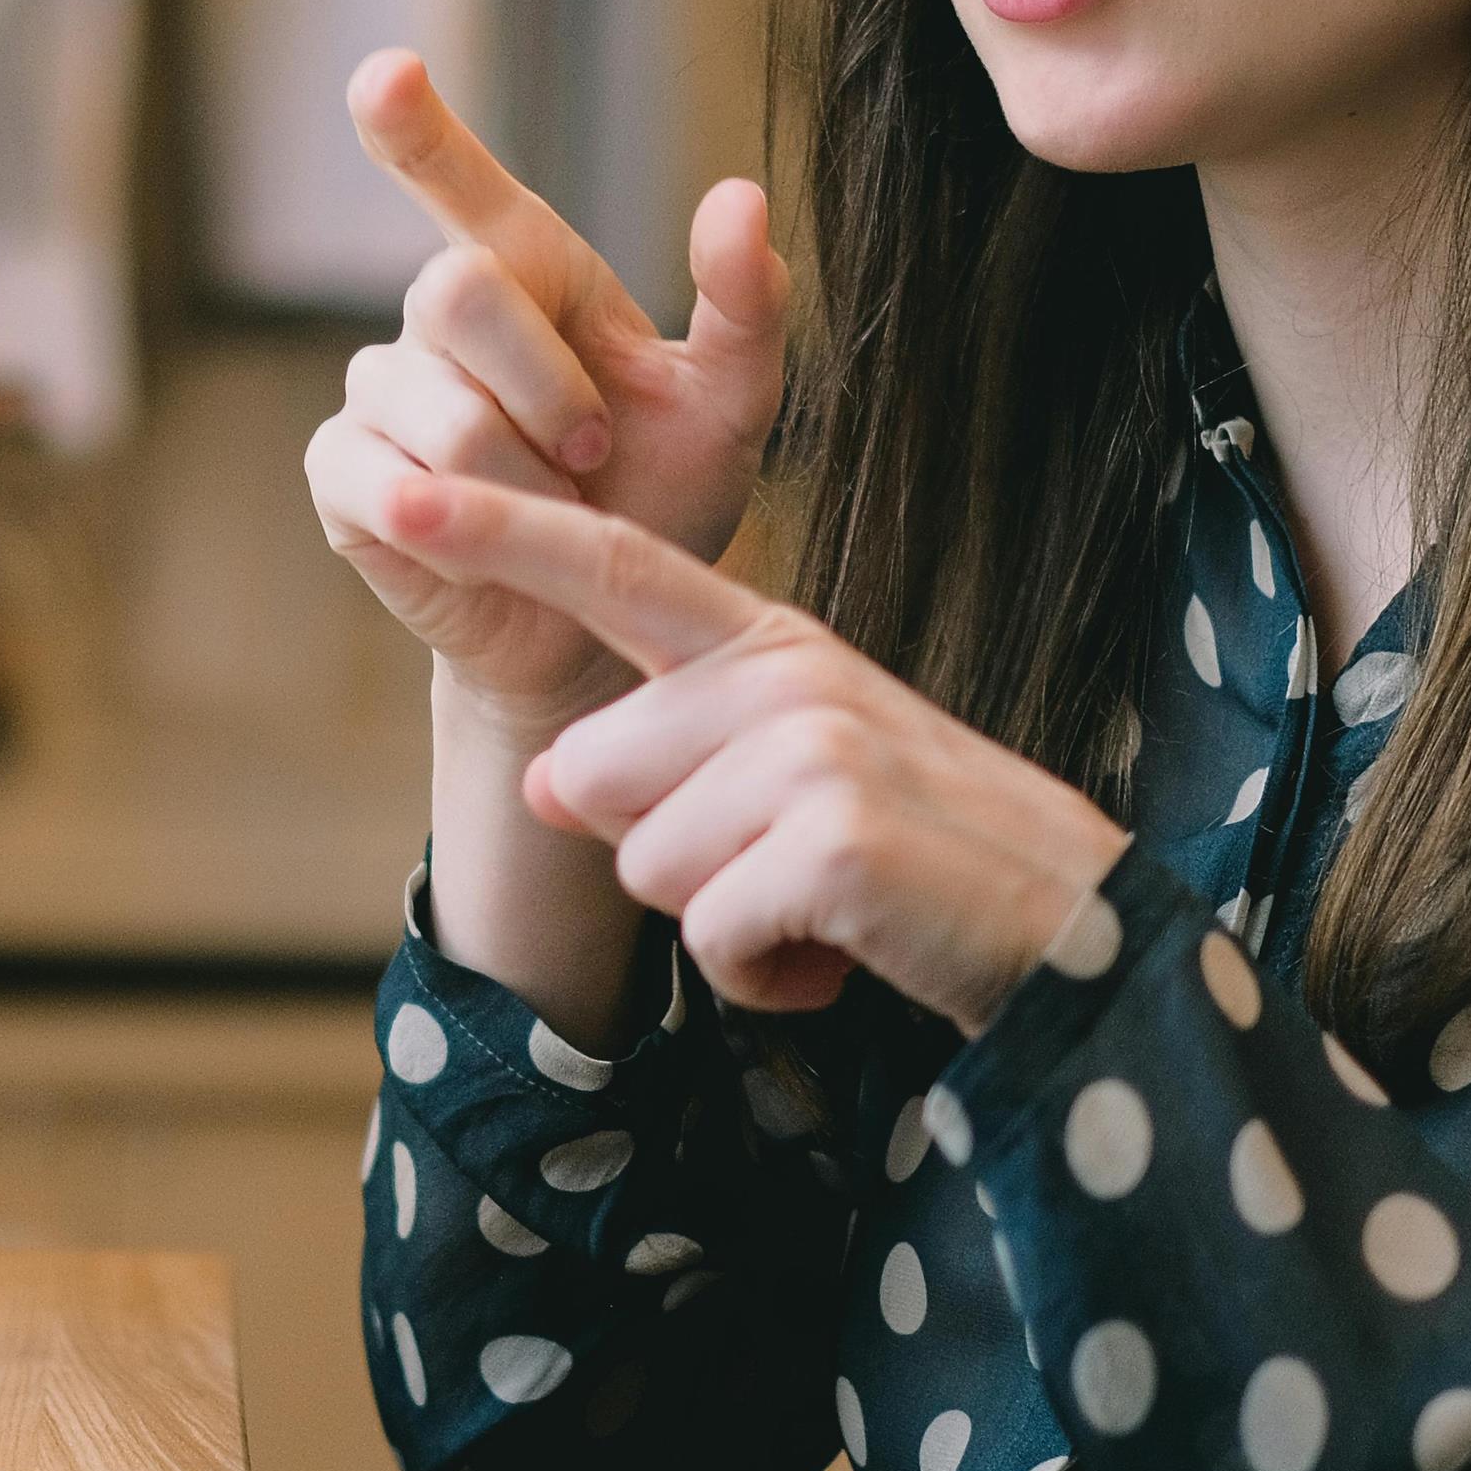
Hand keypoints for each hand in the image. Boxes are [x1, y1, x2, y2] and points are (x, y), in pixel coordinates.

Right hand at [305, 50, 788, 730]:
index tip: (386, 73)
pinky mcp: (341, 474)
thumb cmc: (661, 499)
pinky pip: (381, 476)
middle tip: (595, 454)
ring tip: (551, 513)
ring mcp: (380, 391)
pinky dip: (453, 519)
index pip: (457, 181)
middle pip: (455, 290)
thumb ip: (744, 304)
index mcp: (528, 272)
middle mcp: (439, 316)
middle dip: (544, 385)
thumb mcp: (728, 405)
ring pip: (438, 408)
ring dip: (521, 478)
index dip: (414, 126)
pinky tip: (479, 539)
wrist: (604, 627)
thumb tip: (738, 194)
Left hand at [368, 465, 1133, 1032]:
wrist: (1072, 933)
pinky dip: (767, 976)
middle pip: (589, 778)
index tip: (398, 494)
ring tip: (824, 907)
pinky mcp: (832, 839)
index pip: (613, 571)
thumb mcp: (785, 786)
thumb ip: (664, 760)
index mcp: (770, 643)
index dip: (500, 533)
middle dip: (662, 858)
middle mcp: (784, 675)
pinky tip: (841, 950)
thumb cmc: (917, 859)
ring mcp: (811, 750)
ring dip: (723, 924)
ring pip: (645, 866)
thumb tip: (540, 779)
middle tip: (785, 869)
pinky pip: (710, 936)